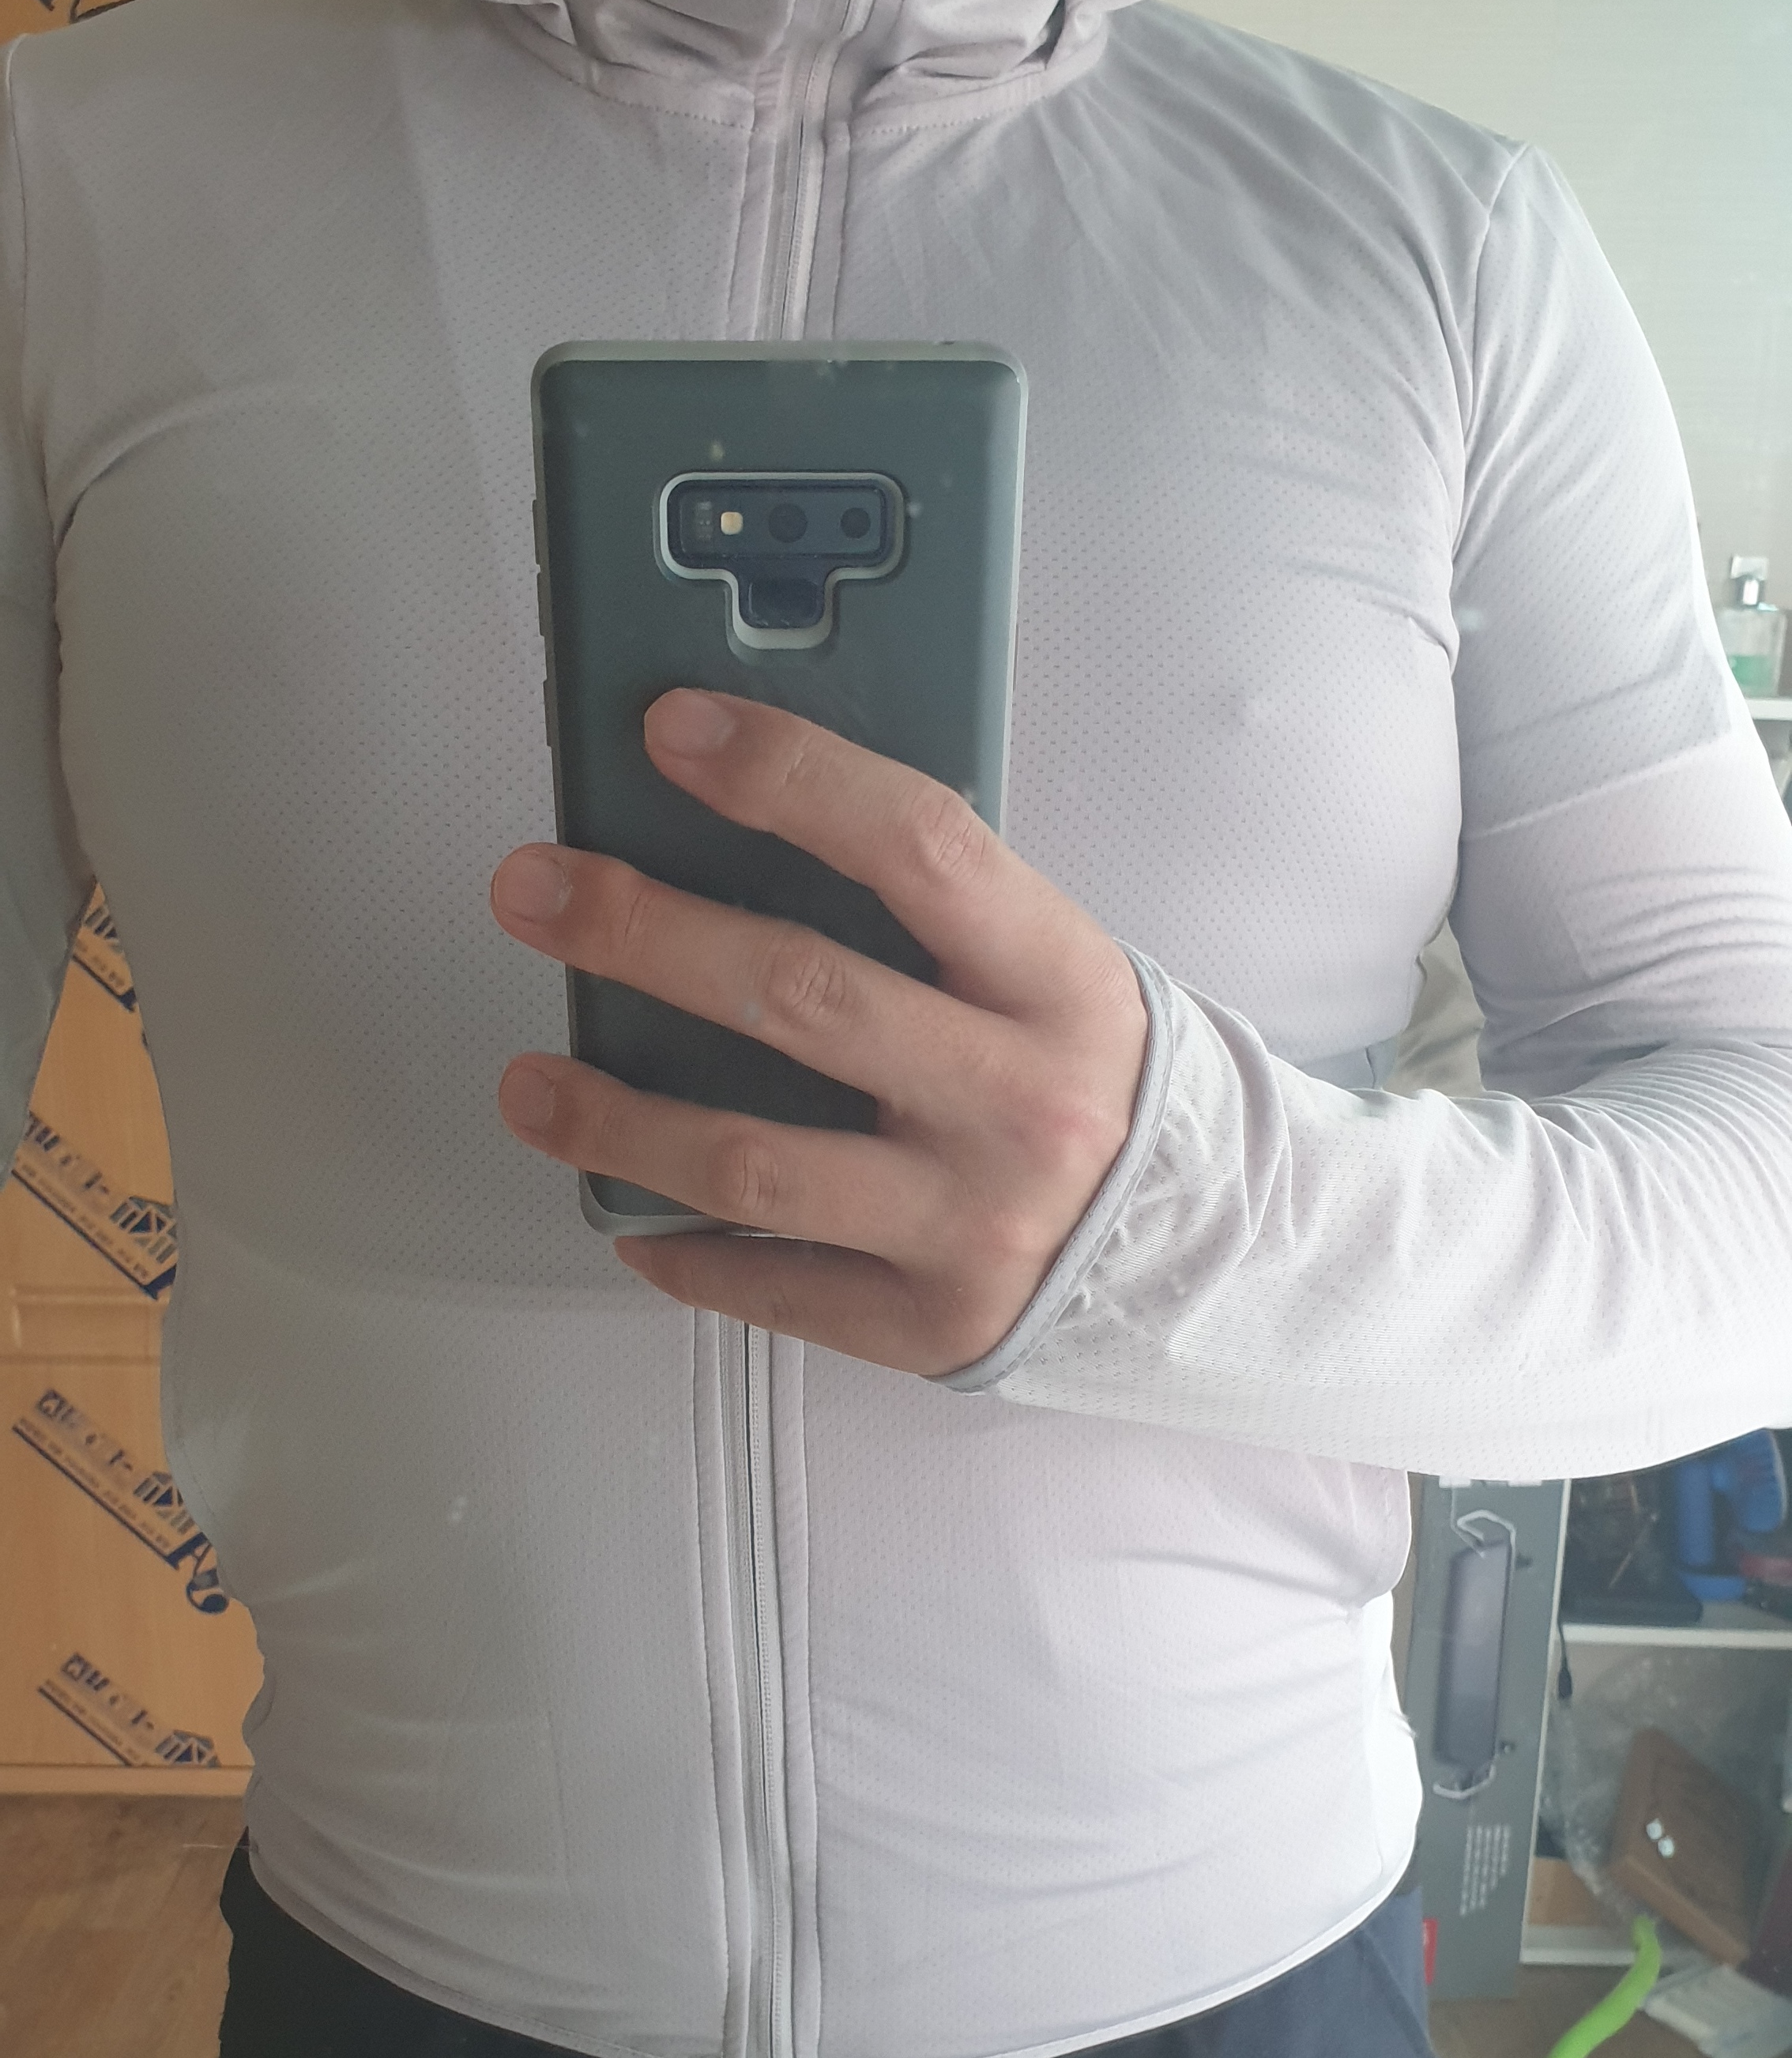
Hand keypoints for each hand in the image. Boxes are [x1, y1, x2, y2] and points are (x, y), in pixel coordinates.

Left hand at [490, 690, 1148, 1374]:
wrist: (1197, 1245)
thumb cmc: (1082, 1078)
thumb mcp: (1045, 969)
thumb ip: (926, 911)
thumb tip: (727, 828)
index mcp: (1058, 982)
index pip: (917, 846)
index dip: (787, 776)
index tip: (670, 732)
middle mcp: (1019, 1103)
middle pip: (798, 996)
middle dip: (641, 932)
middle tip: (534, 891)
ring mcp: (973, 1224)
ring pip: (751, 1162)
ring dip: (613, 1118)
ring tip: (530, 1085)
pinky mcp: (931, 1325)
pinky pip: (769, 1286)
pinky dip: (680, 1248)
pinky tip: (627, 1212)